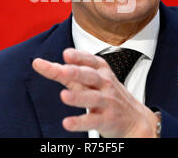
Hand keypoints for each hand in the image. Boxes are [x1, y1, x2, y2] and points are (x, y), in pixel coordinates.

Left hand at [32, 48, 158, 136]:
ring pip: (92, 98)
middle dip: (76, 72)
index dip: (78, 57)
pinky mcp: (106, 120)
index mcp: (100, 70)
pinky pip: (92, 121)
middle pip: (89, 76)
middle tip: (62, 71)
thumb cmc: (108, 95)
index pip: (89, 60)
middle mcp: (104, 83)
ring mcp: (106, 101)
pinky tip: (67, 123)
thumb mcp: (92, 80)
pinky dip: (79, 122)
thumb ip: (68, 73)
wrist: (134, 119)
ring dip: (78, 97)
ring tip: (63, 96)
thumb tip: (43, 64)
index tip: (66, 54)